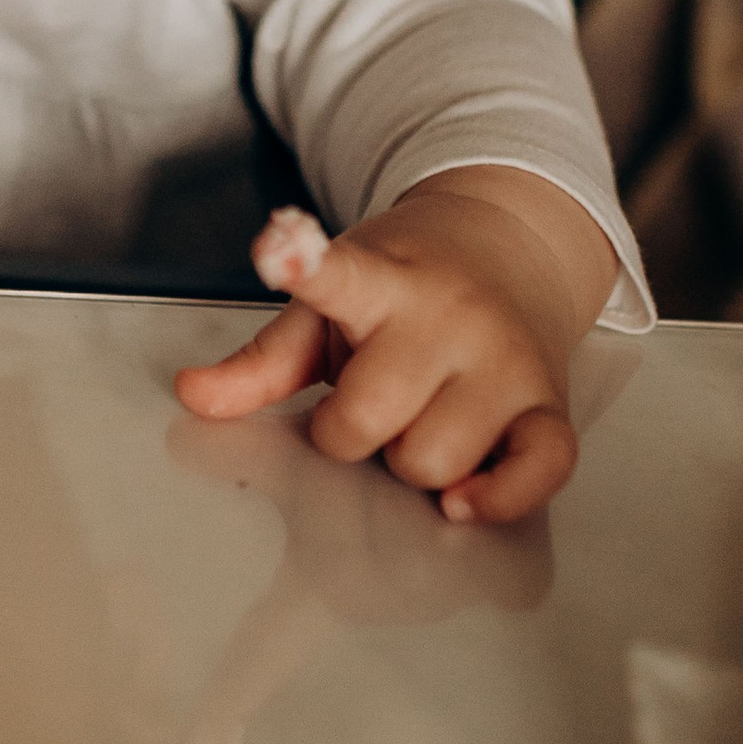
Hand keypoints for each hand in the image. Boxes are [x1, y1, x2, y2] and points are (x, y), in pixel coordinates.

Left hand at [173, 167, 616, 525]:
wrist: (509, 247)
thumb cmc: (404, 290)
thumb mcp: (327, 309)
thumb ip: (261, 360)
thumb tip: (193, 395)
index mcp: (381, 282)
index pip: (339, 275)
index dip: (302, 263)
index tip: (277, 246)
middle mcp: (448, 317)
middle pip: (366, 421)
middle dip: (350, 433)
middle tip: (369, 402)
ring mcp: (504, 361)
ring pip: (432, 462)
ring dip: (412, 463)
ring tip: (419, 421)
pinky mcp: (549, 404)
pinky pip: (537, 472)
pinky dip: (499, 498)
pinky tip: (465, 497)